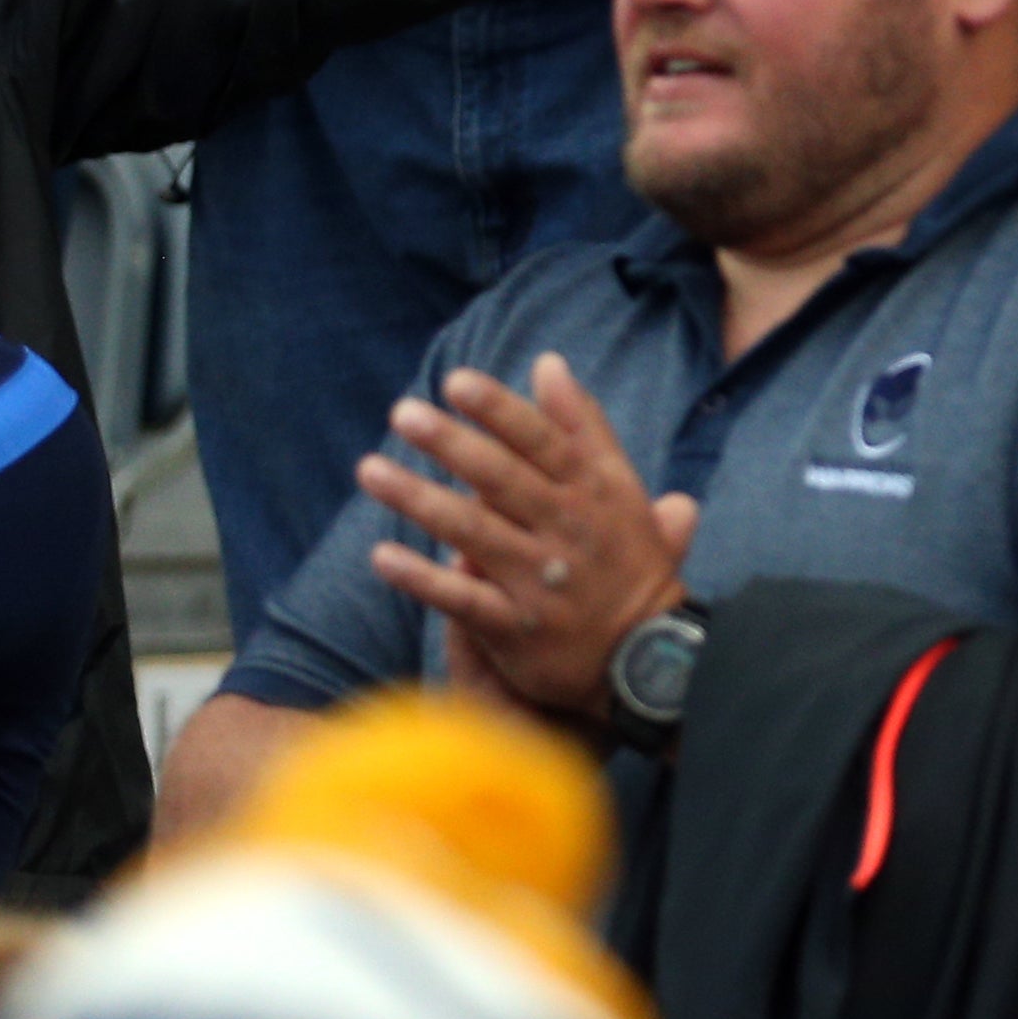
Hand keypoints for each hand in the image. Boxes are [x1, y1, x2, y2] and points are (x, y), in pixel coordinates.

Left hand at [358, 353, 702, 723]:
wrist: (646, 654)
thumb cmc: (627, 561)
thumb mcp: (622, 486)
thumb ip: (584, 426)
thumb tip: (549, 364)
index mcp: (594, 493)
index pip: (544, 441)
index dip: (500, 411)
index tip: (457, 382)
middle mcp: (567, 530)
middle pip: (502, 479)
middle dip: (452, 444)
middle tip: (404, 414)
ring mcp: (540, 579)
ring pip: (472, 531)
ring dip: (419, 499)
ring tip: (371, 470)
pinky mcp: (516, 626)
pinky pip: (461, 598)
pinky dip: (421, 579)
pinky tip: (382, 557)